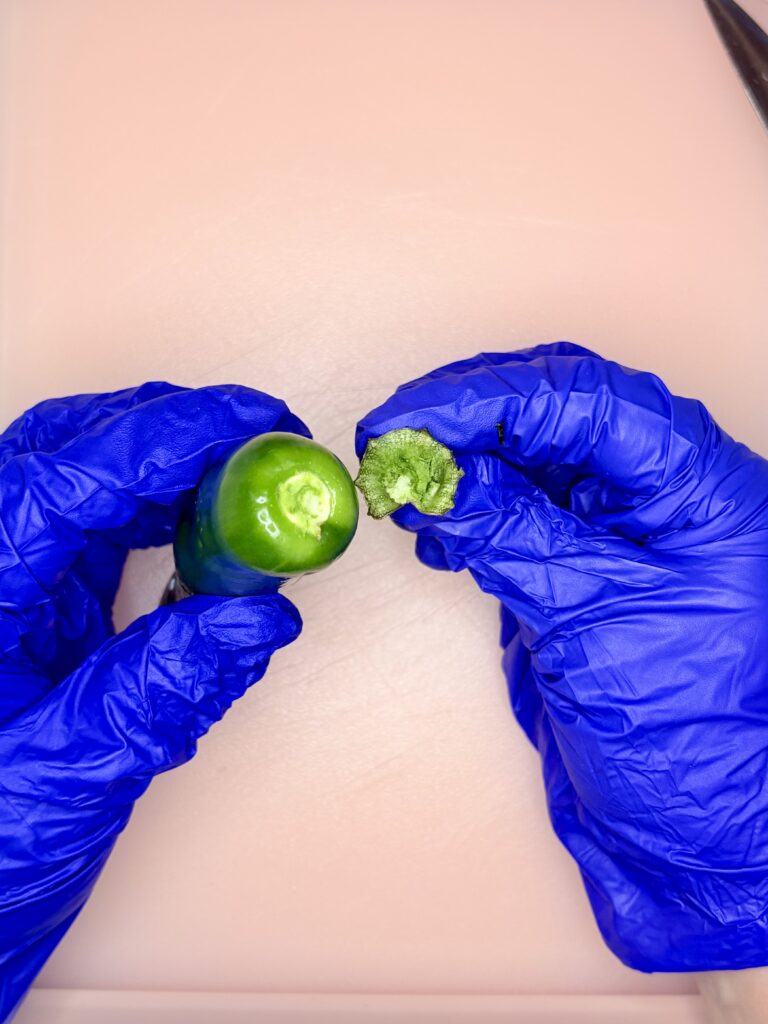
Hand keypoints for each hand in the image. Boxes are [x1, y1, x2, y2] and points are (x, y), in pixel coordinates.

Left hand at [0, 383, 306, 1019]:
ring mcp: (11, 583)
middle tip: (261, 440)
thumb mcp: (71, 777)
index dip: (165, 436)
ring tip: (247, 485)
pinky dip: (166, 521)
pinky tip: (211, 538)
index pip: (65, 478)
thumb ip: (166, 690)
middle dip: (170, 431)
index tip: (251, 421)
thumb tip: (262, 613)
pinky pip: (103, 533)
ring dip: (173, 471)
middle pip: (68, 451)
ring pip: (88, 482)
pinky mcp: (36, 604)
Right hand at [357, 342, 767, 971]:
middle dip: (471, 414)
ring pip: (532, 453)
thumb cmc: (686, 734)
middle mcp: (664, 491)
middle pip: (559, 408)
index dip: (491, 400)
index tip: (414, 421)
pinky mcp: (581, 561)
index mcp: (700, 487)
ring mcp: (621, 524)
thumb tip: (441, 476)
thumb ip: (515, 538)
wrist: (689, 822)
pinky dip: (468, 509)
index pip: (588, 402)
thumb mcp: (592, 623)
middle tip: (395, 437)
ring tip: (405, 487)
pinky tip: (436, 528)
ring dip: (462, 460)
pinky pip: (518, 508)